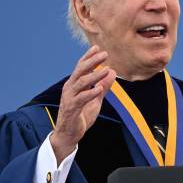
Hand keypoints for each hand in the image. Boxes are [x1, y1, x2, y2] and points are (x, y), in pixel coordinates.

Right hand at [50, 46, 116, 164]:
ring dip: (95, 75)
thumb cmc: (81, 116)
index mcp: (74, 84)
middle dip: (92, 61)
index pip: (81, 67)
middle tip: (104, 54)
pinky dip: (90, 93)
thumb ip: (103, 86)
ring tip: (107, 69)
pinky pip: (81, 99)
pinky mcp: (71, 109)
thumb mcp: (95, 99)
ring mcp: (69, 98)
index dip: (88, 57)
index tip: (97, 47)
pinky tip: (99, 88)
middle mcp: (70, 88)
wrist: (69, 135)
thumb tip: (112, 72)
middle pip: (80, 71)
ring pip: (81, 82)